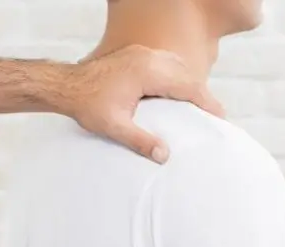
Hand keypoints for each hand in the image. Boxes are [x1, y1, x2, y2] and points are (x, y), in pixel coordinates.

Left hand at [62, 45, 224, 163]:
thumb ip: (140, 141)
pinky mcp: (136, 55)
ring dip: (189, 85)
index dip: (206, 101)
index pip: (187, 85)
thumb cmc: (87, 104)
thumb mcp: (114, 127)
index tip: (219, 116)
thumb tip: (164, 155)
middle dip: (201, 94)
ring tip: (198, 107)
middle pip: (186, 74)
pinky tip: (177, 93)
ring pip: (177, 66)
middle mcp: (148, 58)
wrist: (65, 85)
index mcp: (147, 72)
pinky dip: (176, 77)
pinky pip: (165, 63)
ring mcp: (141, 54)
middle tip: (214, 115)